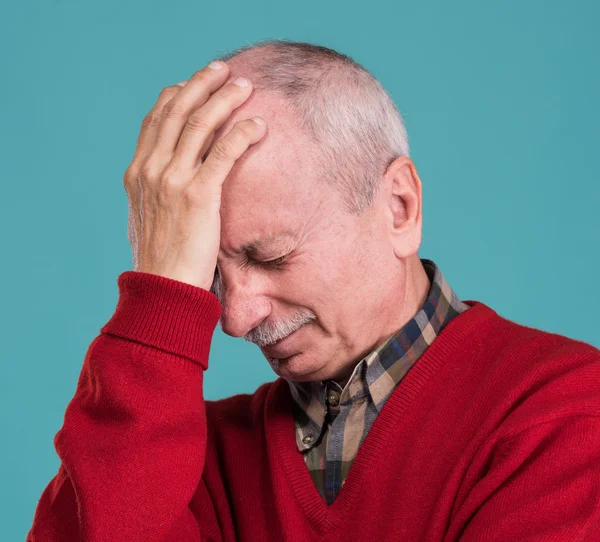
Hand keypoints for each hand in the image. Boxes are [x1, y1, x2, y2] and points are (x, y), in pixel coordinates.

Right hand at [123, 61, 265, 289]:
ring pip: (200, 124)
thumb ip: (158, 192)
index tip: (195, 83)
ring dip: (225, 100)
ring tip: (246, 87)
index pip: (155, 120)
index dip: (177, 96)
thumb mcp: (149, 217)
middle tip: (224, 70)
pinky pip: (224, 153)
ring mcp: (172, 180)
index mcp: (137, 172)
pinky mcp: (198, 195)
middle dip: (202, 85)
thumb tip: (173, 183)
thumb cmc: (162, 258)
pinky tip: (259, 125)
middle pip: (177, 111)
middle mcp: (151, 169)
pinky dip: (242, 134)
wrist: (162, 288)